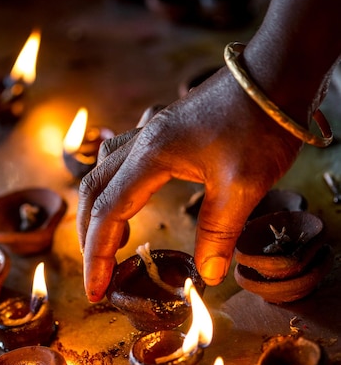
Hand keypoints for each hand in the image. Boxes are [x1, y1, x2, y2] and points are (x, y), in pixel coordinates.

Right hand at [77, 67, 301, 301]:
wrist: (275, 74)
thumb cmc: (260, 124)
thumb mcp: (243, 185)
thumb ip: (219, 232)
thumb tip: (207, 274)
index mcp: (152, 156)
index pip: (108, 212)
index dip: (97, 255)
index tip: (97, 289)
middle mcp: (141, 143)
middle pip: (93, 192)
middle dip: (89, 238)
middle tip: (100, 274)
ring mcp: (149, 134)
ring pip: (103, 175)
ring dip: (98, 212)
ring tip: (112, 245)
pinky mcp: (163, 132)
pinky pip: (120, 162)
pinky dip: (114, 190)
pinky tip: (129, 203)